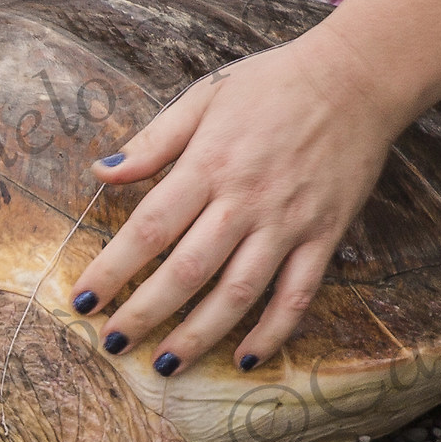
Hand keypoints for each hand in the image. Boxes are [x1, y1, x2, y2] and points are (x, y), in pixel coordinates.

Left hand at [69, 27, 401, 374]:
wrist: (356, 77)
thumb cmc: (273, 83)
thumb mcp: (205, 94)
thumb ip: (153, 141)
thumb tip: (101, 171)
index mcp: (208, 163)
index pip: (149, 227)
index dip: (113, 268)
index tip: (83, 299)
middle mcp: (245, 199)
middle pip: (187, 270)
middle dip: (144, 313)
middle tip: (113, 344)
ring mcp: (288, 222)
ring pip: (238, 293)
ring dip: (199, 335)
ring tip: (165, 365)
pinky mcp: (324, 235)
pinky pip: (297, 295)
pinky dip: (273, 332)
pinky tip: (247, 358)